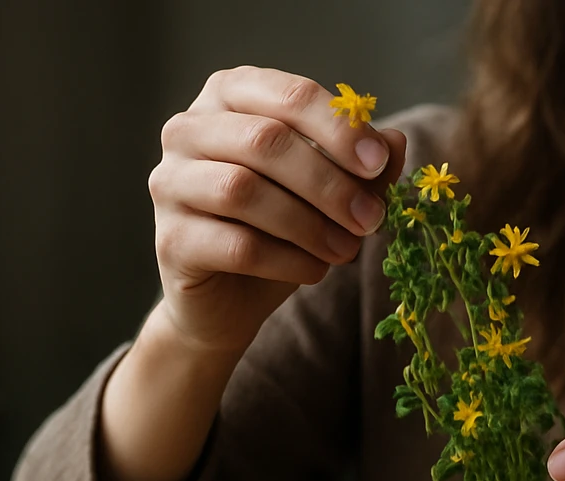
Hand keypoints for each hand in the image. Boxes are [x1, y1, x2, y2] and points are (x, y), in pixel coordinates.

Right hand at [148, 66, 407, 355]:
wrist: (230, 299)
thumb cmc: (280, 230)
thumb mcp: (328, 194)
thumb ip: (359, 167)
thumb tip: (394, 143)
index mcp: (229, 97)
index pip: (288, 96)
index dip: (338, 129)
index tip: (379, 163)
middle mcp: (188, 130)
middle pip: (265, 141)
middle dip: (329, 183)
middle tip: (370, 219)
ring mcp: (169, 183)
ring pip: (244, 191)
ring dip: (310, 224)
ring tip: (347, 250)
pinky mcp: (171, 240)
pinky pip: (237, 246)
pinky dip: (289, 261)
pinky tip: (316, 270)